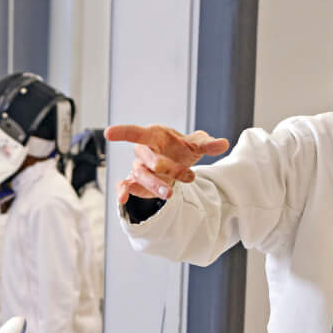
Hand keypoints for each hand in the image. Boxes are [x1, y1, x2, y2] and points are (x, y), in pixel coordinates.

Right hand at [105, 123, 230, 200]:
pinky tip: (123, 199)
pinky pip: (126, 186)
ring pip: (140, 176)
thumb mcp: (196, 145)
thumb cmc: (181, 149)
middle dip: (167, 168)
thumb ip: (207, 144)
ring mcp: (138, 168)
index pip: (137, 133)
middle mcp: (143, 152)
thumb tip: (223, 144)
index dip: (123, 133)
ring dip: (155, 185)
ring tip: (171, 194)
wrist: (177, 164)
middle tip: (187, 176)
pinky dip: (122, 192)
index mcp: (154, 136)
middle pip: (148, 160)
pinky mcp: (136, 183)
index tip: (109, 133)